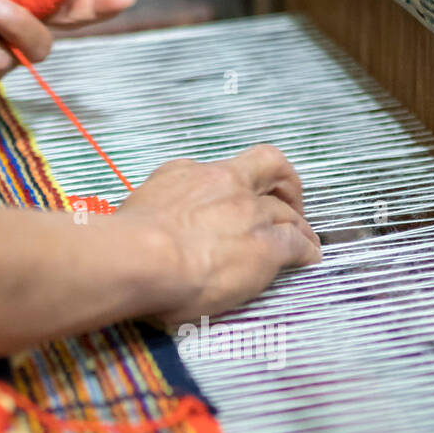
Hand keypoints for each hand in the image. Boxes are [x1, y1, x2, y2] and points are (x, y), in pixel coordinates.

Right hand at [116, 146, 320, 322]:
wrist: (142, 257)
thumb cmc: (124, 245)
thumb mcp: (130, 211)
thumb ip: (149, 212)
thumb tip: (143, 229)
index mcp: (184, 175)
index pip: (219, 171)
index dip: (235, 182)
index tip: (238, 193)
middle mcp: (224, 185)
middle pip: (268, 172)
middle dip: (284, 186)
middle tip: (290, 203)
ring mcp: (249, 213)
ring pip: (287, 211)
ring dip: (299, 225)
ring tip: (306, 240)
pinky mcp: (267, 246)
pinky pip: (297, 244)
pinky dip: (307, 251)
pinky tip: (309, 261)